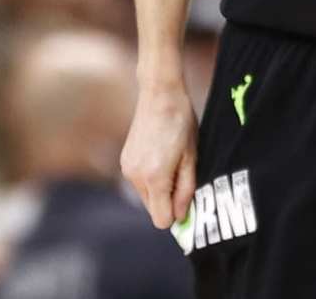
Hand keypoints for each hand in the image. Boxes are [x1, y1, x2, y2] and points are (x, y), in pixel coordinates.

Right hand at [121, 81, 199, 228]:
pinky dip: (150, 178)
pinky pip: (139, 183)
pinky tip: (160, 156)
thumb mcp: (191, 158)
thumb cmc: (181, 123)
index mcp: (155, 177)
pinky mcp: (124, 161)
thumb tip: (182, 216)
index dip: (176, 215)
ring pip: (146, 197)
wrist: (160, 95)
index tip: (187, 200)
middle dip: (168, 201)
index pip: (162, 220)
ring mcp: (127, 168)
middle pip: (153, 210)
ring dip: (159, 189)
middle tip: (181, 174)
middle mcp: (136, 177)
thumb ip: (185, 190)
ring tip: (171, 161)